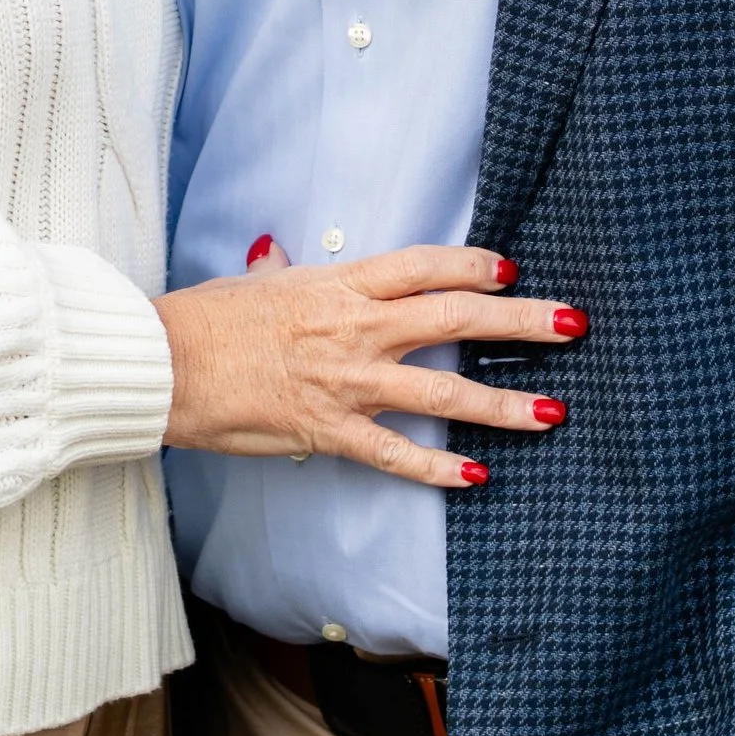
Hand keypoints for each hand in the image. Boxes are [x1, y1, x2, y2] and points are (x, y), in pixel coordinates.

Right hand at [156, 243, 580, 492]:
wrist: (164, 364)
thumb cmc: (203, 321)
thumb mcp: (254, 285)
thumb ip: (284, 275)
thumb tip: (281, 258)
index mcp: (339, 284)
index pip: (423, 266)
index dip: (473, 264)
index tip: (510, 267)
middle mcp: (355, 328)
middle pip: (456, 315)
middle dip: (520, 319)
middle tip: (570, 323)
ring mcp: (347, 381)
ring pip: (443, 388)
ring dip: (502, 403)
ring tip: (552, 410)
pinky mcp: (330, 430)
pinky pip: (396, 452)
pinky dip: (437, 467)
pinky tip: (476, 477)